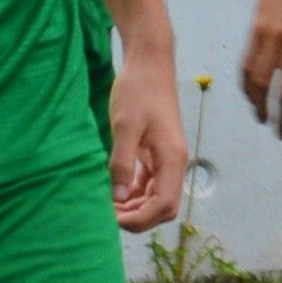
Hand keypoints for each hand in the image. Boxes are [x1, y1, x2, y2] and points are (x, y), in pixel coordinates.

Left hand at [109, 56, 189, 232]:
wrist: (149, 63)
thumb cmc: (138, 90)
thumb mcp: (125, 126)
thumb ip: (122, 163)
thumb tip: (118, 198)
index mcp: (172, 158)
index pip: (164, 204)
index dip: (141, 219)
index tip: (114, 219)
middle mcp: (174, 163)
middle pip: (163, 207)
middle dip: (138, 218)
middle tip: (107, 215)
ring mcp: (166, 159)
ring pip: (156, 198)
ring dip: (134, 208)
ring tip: (107, 206)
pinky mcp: (156, 153)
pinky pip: (149, 184)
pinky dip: (134, 193)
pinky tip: (114, 192)